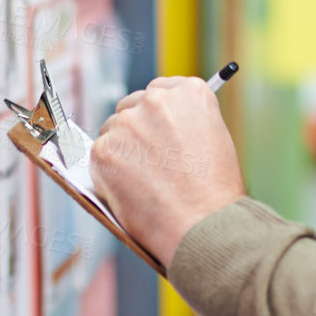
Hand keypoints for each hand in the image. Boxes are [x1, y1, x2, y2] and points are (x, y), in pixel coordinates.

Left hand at [90, 76, 246, 268]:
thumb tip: (158, 129)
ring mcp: (127, 123)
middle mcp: (156, 100)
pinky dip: (109, 175)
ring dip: (121, 152)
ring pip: (112, 131)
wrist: (203, 225)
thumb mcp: (214, 140)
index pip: (159, 91)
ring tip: (144, 183)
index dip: (157, 117)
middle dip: (135, 131)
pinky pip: (99, 157)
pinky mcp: (104, 149)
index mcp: (189, 92)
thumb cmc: (215, 193)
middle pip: (131, 106)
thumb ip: (184, 124)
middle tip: (147, 162)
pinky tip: (131, 192)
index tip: (158, 132)